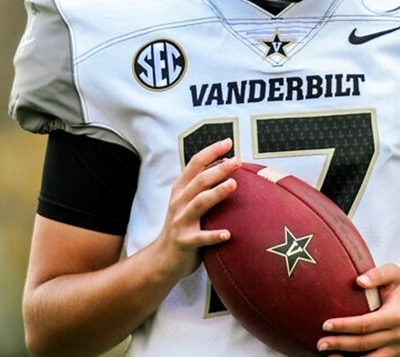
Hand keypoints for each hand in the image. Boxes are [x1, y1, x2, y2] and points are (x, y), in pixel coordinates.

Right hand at [149, 138, 240, 282]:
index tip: (229, 141)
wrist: (162, 259)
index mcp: (181, 190)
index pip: (195, 164)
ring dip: (216, 193)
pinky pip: (200, 238)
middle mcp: (179, 202)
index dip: (211, 151)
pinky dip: (213, 235)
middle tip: (237, 161)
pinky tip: (228, 234)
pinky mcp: (184, 241)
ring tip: (233, 185)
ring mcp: (180, 221)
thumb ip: (203, 186)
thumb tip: (229, 165)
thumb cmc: (183, 226)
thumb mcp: (188, 202)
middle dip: (218, 169)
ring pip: (199, 203)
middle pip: (199, 180)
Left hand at [317, 264, 399, 356]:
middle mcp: (399, 335)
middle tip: (320, 343)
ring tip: (327, 355)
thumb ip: (377, 274)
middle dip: (340, 344)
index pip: (366, 324)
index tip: (326, 324)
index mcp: (397, 315)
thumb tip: (359, 281)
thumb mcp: (394, 273)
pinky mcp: (396, 354)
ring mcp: (398, 347)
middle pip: (365, 344)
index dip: (345, 326)